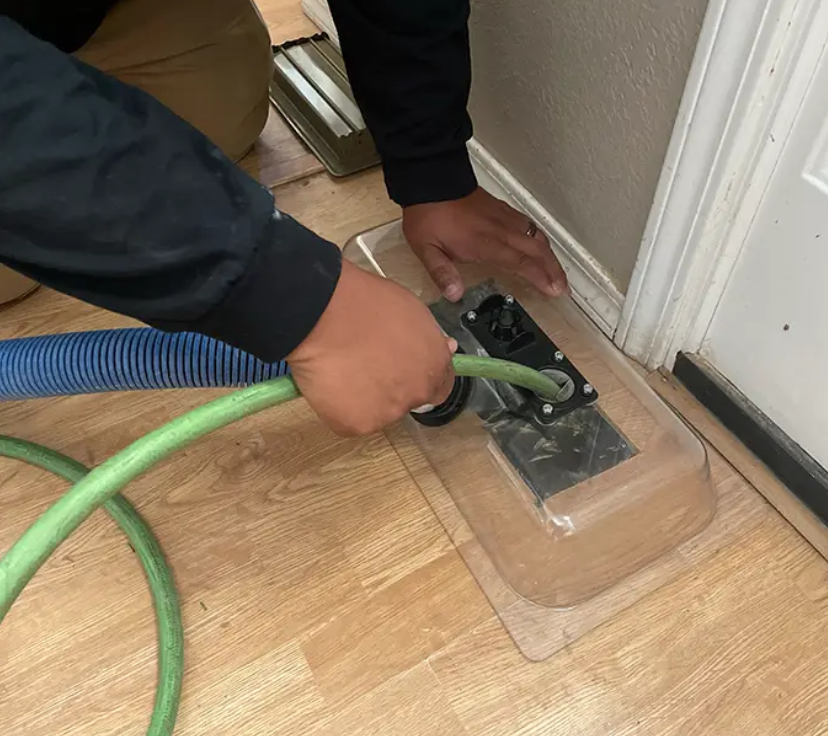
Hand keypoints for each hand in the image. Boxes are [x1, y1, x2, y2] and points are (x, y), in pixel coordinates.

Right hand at [287, 260, 456, 435]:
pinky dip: (338, 405)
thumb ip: (428, 337)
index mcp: (435, 362)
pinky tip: (329, 381)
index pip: (439, 384)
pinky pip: (347, 419)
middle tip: (365, 363)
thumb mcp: (410, 309)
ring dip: (363, 396)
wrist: (323, 314)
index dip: (418, 375)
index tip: (402, 368)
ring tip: (342, 368)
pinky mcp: (356, 425)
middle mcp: (418, 392)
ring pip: (376, 411)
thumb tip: (446, 347)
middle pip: (406, 399)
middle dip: (390, 385)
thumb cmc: (364, 301)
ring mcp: (387, 412)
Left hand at [402, 187, 568, 300]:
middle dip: (553, 270)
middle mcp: (500, 230)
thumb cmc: (429, 216)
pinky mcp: (502, 209)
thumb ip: (442, 273)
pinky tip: (543, 244)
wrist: (432, 182)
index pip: (521, 262)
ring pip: (537, 236)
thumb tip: (454, 295)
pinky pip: (529, 224)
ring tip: (558, 272)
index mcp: (485, 243)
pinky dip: (540, 237)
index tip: (553, 290)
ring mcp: (504, 218)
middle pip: (537, 250)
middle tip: (563, 288)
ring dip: (550, 255)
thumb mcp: (427, 249)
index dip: (540, 276)